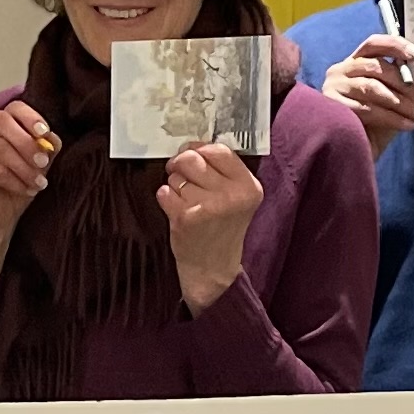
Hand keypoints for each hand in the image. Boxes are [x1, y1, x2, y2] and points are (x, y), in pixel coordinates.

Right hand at [0, 103, 57, 294]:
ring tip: (39, 183)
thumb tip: (51, 138)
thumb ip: (44, 146)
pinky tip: (27, 190)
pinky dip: (16, 181)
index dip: (31, 117)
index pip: (13, 108)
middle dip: (27, 142)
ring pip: (0, 148)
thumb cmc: (15, 184)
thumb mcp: (37, 162)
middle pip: (1, 121)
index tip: (45, 133)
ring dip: (24, 167)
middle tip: (43, 161)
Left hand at [158, 141, 266, 312]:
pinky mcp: (185, 218)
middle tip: (179, 172)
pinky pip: (164, 192)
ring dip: (175, 185)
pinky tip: (177, 211)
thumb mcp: (237, 198)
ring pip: (176, 176)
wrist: (213, 268)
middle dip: (181, 163)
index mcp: (248, 187)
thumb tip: (193, 145)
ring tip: (186, 201)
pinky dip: (166, 199)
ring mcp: (208, 207)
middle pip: (193, 159)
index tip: (191, 153)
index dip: (199, 149)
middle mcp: (231, 196)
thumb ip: (223, 172)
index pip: (218, 151)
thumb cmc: (222, 228)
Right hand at [319, 32, 413, 157]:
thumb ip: (400, 84)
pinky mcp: (333, 106)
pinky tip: (407, 125)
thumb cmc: (374, 126)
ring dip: (401, 103)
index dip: (395, 45)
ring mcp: (334, 87)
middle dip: (404, 84)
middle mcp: (340, 70)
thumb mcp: (391, 100)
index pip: (373, 45)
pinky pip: (367, 108)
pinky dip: (391, 117)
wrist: (355, 155)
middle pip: (376, 67)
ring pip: (372, 88)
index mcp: (354, 63)